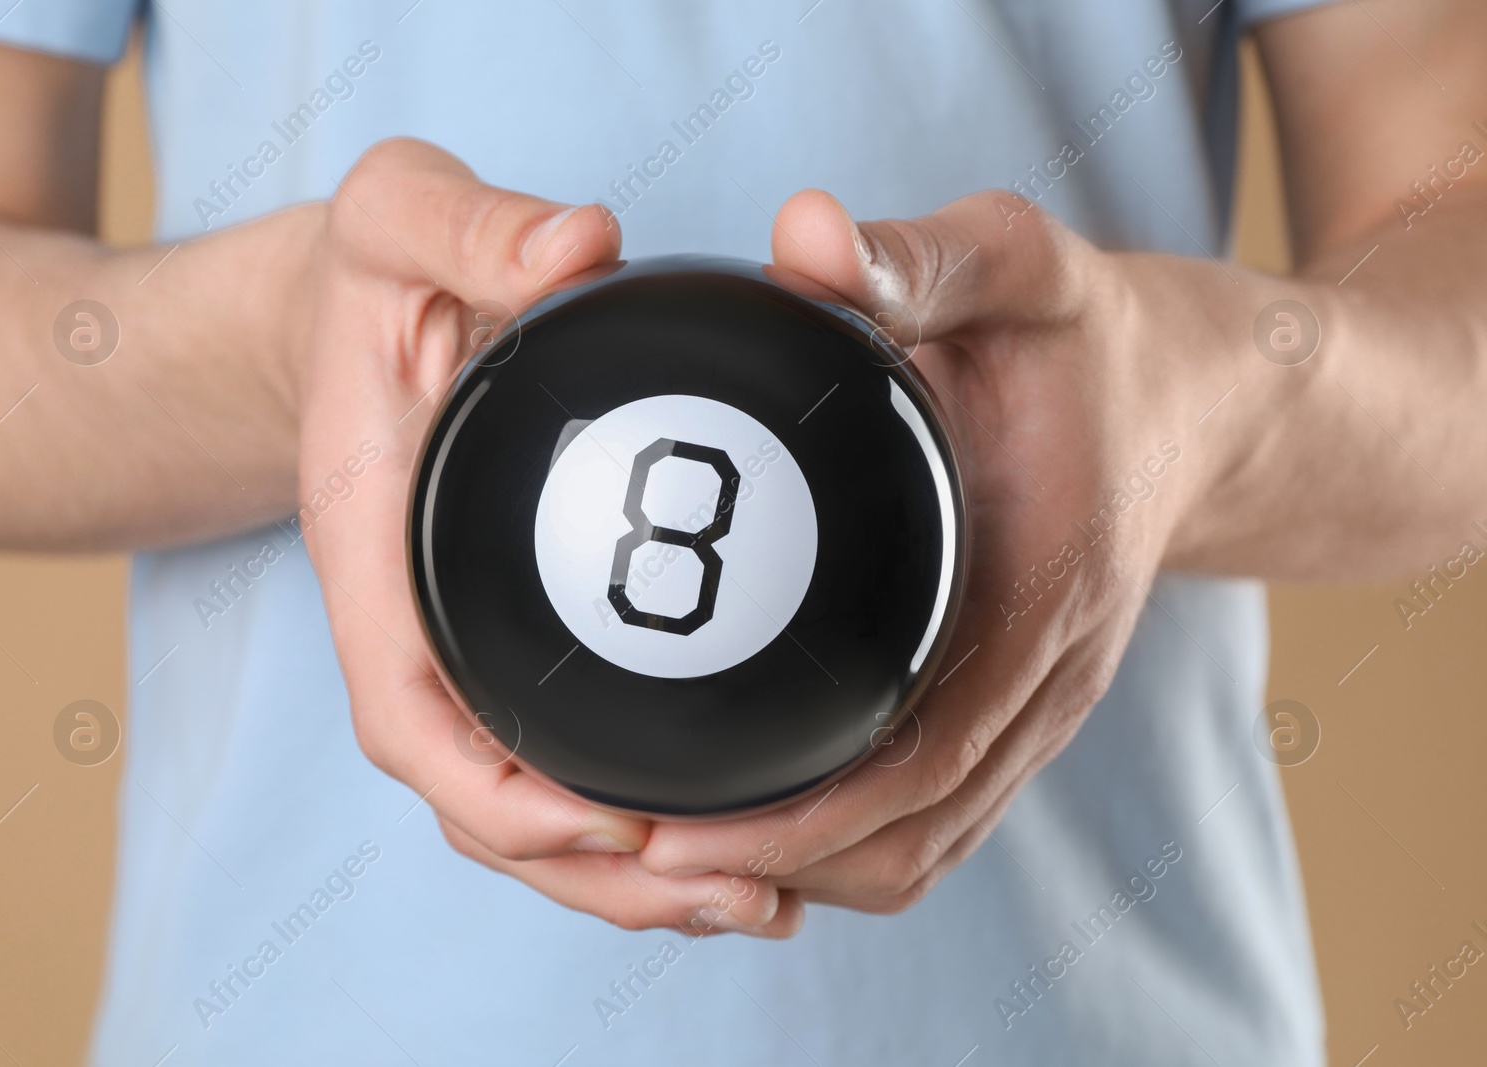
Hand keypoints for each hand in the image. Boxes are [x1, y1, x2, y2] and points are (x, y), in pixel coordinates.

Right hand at [295, 139, 798, 934]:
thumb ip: (468, 224)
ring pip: (536, 808)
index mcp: (376, 560)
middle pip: (488, 805)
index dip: (505, 797)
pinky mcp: (520, 646)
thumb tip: (578, 244)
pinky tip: (744, 828)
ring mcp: (470, 650)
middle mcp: (419, 630)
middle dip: (601, 877)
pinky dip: (645, 813)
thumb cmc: (374, 279)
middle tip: (745, 895)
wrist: (366, 315)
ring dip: (638, 879)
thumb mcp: (398, 215)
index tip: (618, 824)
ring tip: (767, 902)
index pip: (414, 720)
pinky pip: (574, 753)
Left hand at [635, 188, 1254, 914]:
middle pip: (908, 844)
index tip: (678, 834)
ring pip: (918, 850)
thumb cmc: (1097, 340)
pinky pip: (928, 813)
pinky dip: (841, 841)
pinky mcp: (1011, 708)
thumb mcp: (1022, 269)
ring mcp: (1033, 711)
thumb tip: (801, 230)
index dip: (797, 823)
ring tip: (672, 853)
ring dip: (801, 872)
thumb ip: (924, 258)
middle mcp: (1044, 685)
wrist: (1197, 399)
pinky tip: (752, 813)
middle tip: (633, 851)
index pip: (919, 768)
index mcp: (1046, 603)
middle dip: (771, 871)